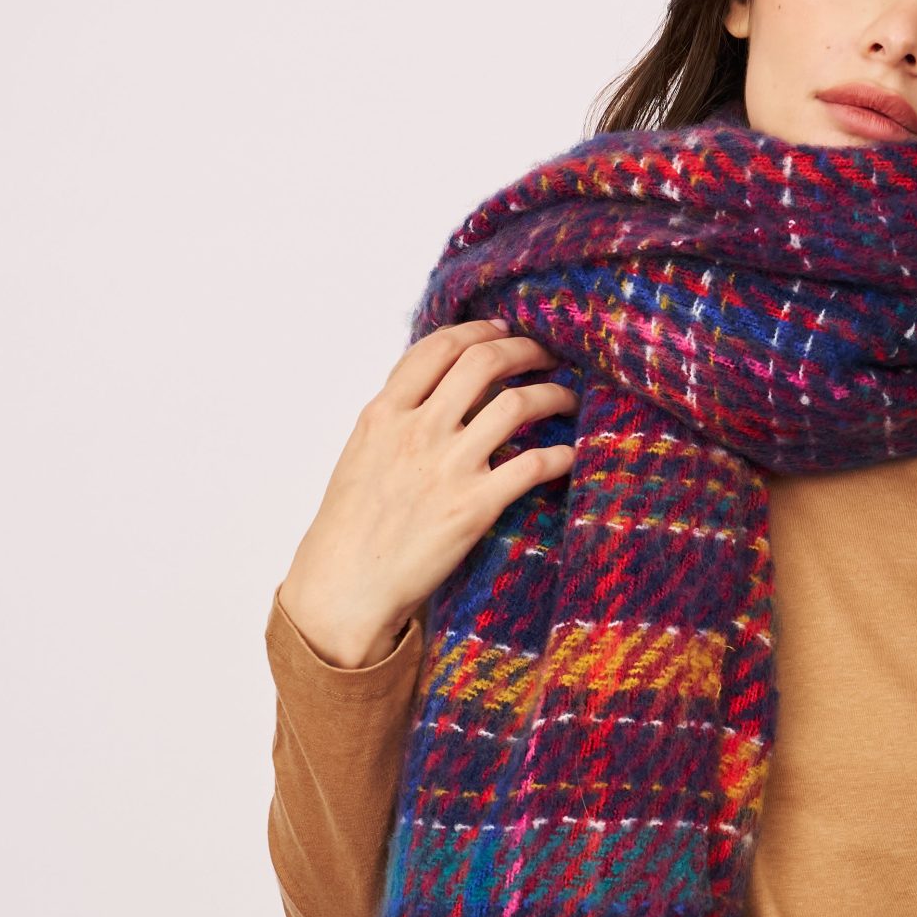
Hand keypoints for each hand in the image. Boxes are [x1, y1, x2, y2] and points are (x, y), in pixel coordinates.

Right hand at [278, 319, 578, 668]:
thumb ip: (397, 417)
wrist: (345, 586)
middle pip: (483, 361)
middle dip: (524, 349)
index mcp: (384, 413)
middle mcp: (417, 431)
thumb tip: (438, 390)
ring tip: (566, 397)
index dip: (478, 329)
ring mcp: (447, 467)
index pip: (438, 347)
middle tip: (546, 355)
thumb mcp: (361, 454)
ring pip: (516, 404)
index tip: (502, 329)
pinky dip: (560, 454)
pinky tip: (571, 453)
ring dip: (551, 394)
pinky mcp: (474, 506)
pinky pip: (533, 465)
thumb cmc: (350, 527)